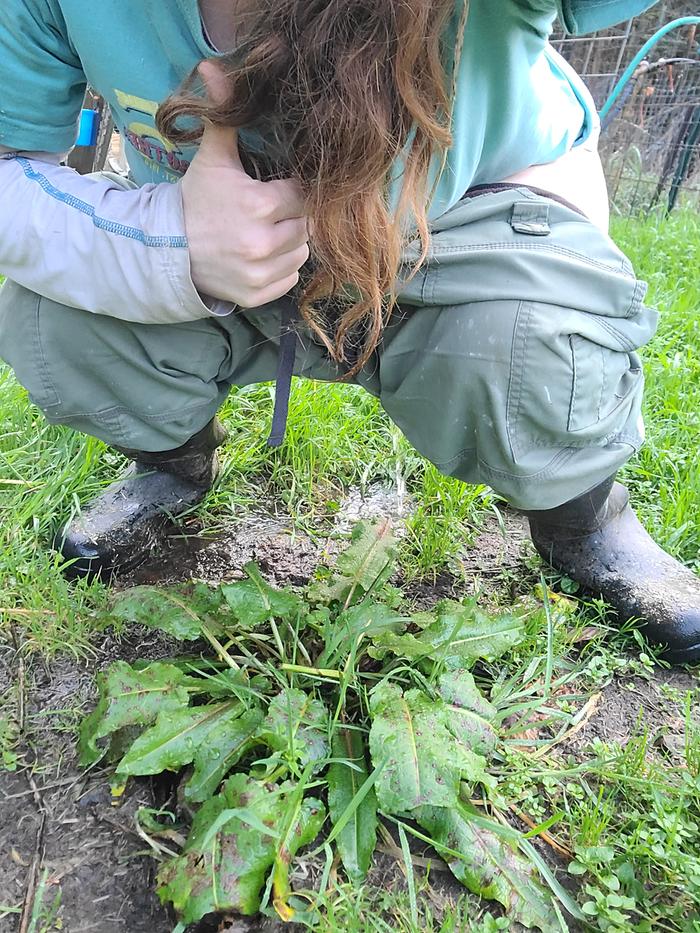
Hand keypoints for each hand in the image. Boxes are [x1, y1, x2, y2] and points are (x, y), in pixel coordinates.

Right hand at [180, 60, 309, 306]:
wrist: (167, 249)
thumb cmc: (196, 201)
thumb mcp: (212, 159)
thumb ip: (223, 117)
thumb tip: (214, 68)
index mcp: (258, 205)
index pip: (303, 195)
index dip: (294, 191)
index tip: (279, 190)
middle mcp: (261, 243)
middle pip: (306, 226)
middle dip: (294, 217)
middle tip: (272, 213)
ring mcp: (259, 273)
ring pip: (302, 254)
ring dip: (291, 244)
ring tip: (266, 234)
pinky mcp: (256, 295)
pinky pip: (290, 279)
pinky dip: (282, 269)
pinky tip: (261, 256)